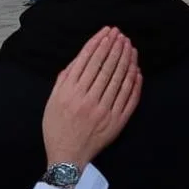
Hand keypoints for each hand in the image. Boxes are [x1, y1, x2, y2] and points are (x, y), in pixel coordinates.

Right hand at [42, 27, 141, 170]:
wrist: (67, 156)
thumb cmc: (57, 128)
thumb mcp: (52, 102)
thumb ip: (63, 80)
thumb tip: (78, 59)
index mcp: (70, 93)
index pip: (88, 61)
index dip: (99, 44)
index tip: (107, 32)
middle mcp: (87, 99)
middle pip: (105, 66)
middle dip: (114, 47)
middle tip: (121, 34)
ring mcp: (103, 110)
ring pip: (118, 79)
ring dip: (125, 60)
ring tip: (129, 46)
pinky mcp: (116, 121)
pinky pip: (129, 97)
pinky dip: (134, 82)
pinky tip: (136, 69)